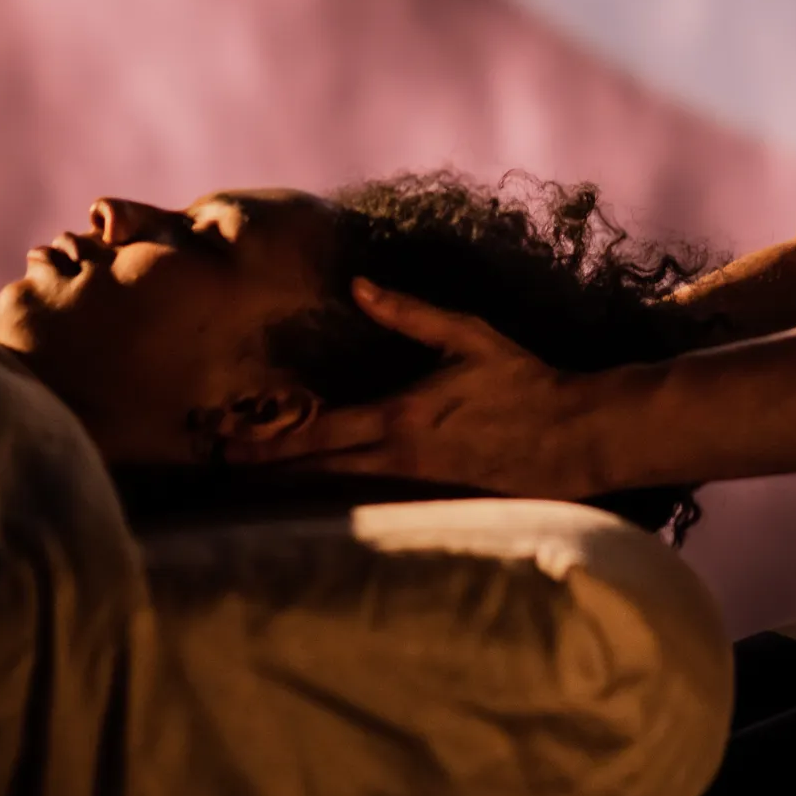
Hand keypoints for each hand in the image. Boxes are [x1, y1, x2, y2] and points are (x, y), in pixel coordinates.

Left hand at [223, 279, 604, 498]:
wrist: (572, 435)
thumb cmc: (521, 379)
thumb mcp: (466, 333)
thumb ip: (408, 312)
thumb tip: (358, 285)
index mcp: (399, 415)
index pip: (319, 432)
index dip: (270, 441)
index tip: (231, 444)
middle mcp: (398, 459)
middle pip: (317, 474)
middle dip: (268, 475)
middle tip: (224, 475)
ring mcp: (415, 490)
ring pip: (341, 498)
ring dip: (297, 495)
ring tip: (254, 495)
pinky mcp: (434, 507)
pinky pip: (375, 509)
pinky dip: (340, 509)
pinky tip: (319, 510)